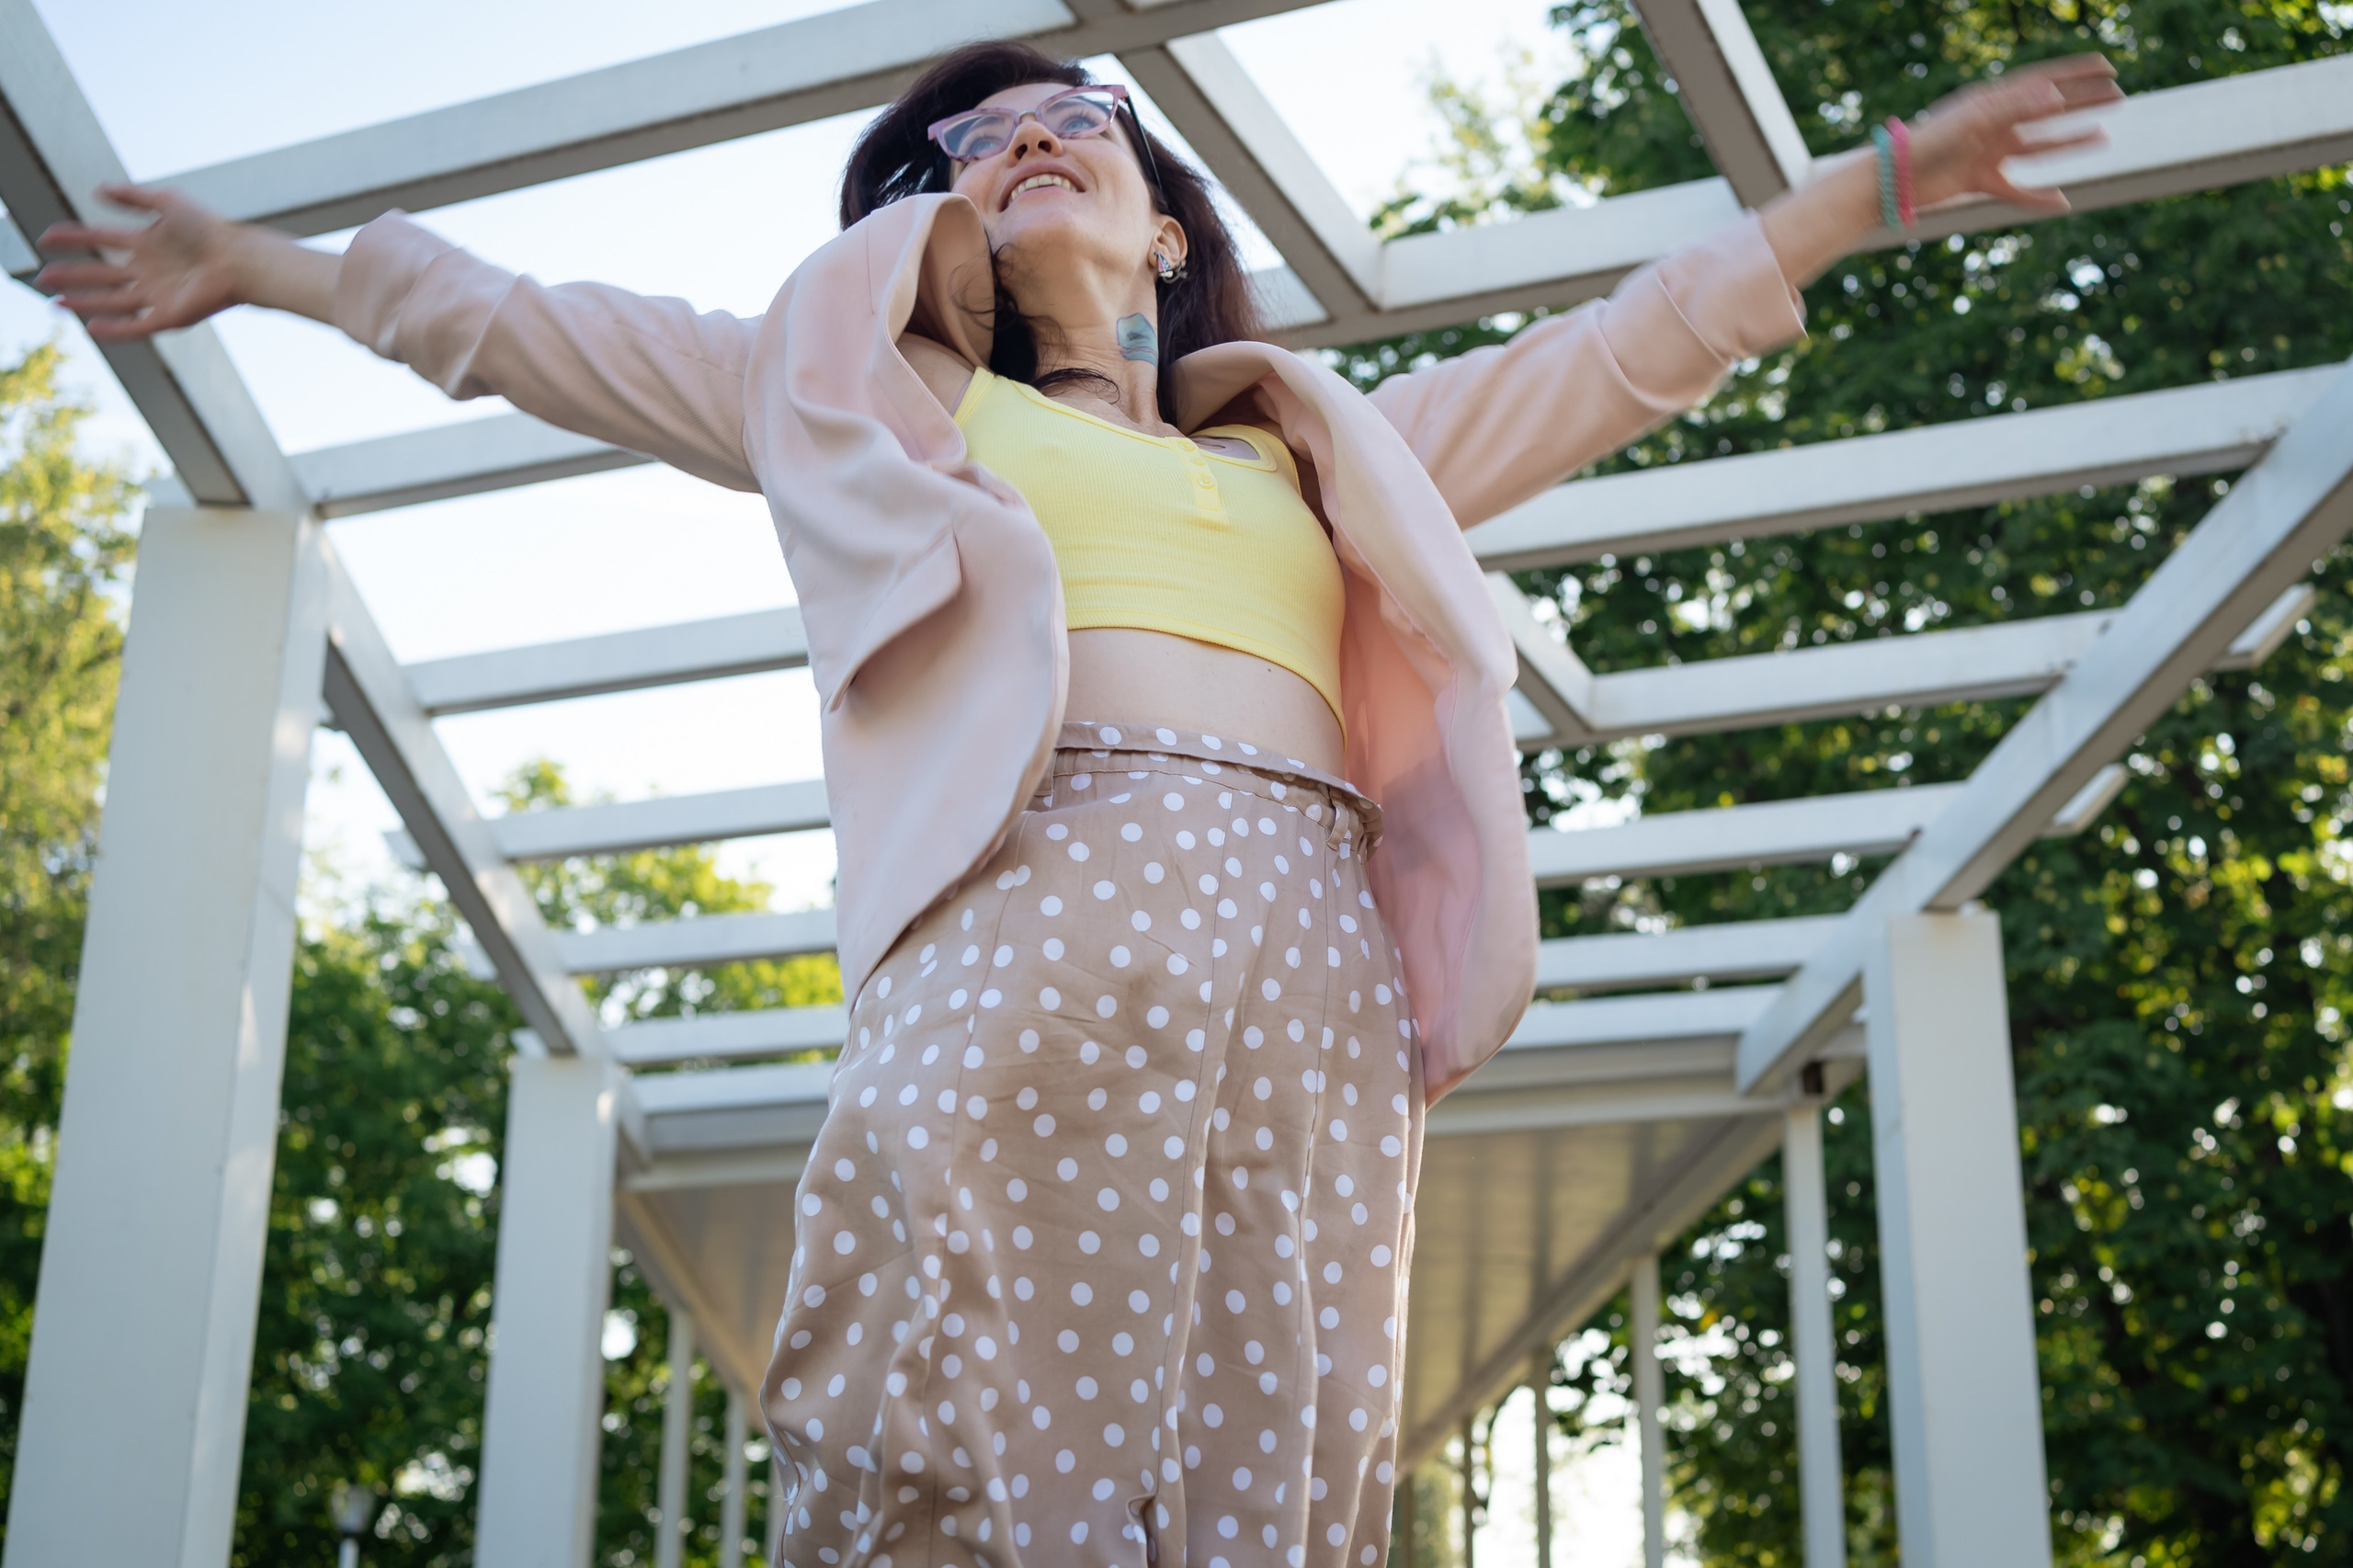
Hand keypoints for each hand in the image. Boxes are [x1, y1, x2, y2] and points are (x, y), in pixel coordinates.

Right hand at [35, 183, 249, 341]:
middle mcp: (148, 270)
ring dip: (82, 303)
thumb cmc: (209, 228)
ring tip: (54, 304)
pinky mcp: (170, 316)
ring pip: (111, 301)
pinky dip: (114, 329)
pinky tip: (90, 327)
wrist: (240, 258)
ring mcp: (157, 295)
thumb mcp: (167, 203)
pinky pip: (136, 326)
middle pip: (100, 274)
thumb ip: (133, 197)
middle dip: (70, 276)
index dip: (73, 238)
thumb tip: (97, 189)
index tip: (46, 238)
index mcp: (146, 244)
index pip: (100, 239)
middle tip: (41, 278)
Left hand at [1905, 54, 2122, 214]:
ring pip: (2038, 147)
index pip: (2041, 81)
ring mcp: (1986, 152)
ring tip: (2104, 137)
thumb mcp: (1972, 121)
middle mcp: (1992, 123)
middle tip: (2119, 97)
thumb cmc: (1926, 143)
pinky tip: (2062, 203)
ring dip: (2070, 142)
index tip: (2108, 67)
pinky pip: (2015, 190)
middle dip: (2082, 102)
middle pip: (2047, 110)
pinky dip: (2037, 198)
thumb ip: (2013, 107)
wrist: (1891, 180)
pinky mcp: (1977, 181)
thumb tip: (2058, 97)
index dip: (2075, 73)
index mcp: (1990, 100)